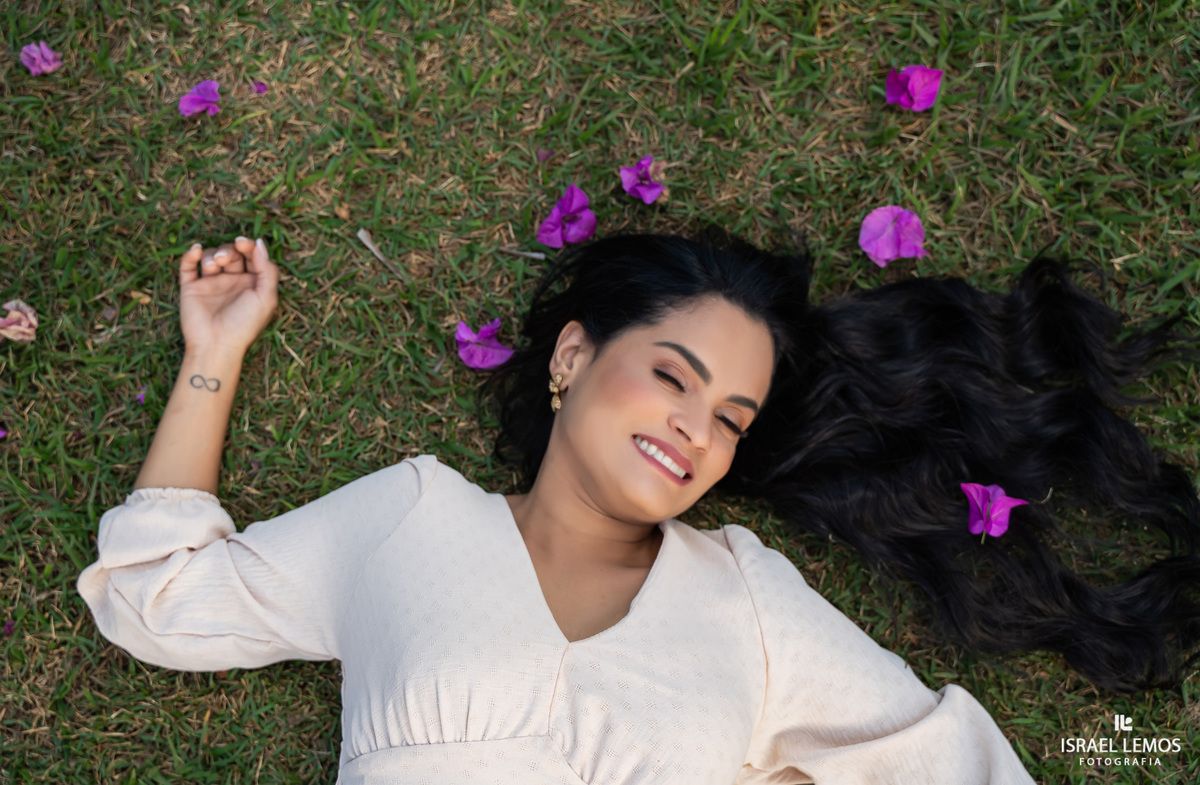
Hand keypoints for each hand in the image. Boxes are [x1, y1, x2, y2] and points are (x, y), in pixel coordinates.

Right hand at [178, 237, 279, 353]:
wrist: (216, 345)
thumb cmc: (245, 324)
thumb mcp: (266, 298)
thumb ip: (267, 269)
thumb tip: (259, 243)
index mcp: (252, 284)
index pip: (252, 257)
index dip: (248, 246)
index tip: (243, 243)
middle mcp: (232, 282)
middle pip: (232, 254)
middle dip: (229, 250)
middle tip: (227, 258)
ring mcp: (211, 284)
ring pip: (212, 256)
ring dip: (213, 254)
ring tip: (215, 265)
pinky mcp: (192, 288)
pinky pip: (188, 266)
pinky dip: (191, 255)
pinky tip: (197, 250)